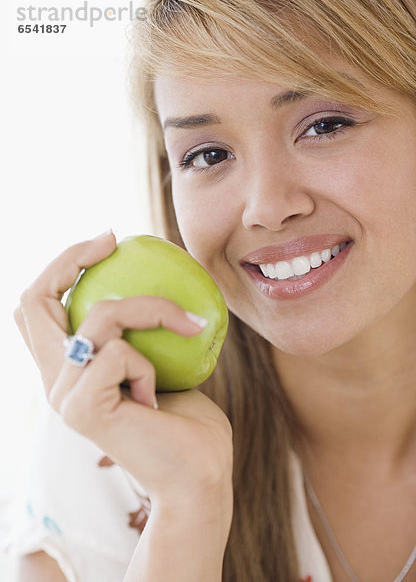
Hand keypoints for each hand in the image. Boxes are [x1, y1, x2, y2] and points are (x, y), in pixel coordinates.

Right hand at [14, 232, 232, 507]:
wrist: (199, 475)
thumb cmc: (185, 419)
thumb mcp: (157, 359)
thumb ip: (136, 331)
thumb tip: (147, 275)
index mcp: (67, 369)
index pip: (37, 306)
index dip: (62, 265)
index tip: (107, 241)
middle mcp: (54, 381)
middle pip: (33, 300)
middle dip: (71, 259)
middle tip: (111, 240)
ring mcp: (63, 396)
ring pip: (98, 317)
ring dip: (150, 310)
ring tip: (186, 329)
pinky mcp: (81, 409)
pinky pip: (119, 353)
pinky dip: (150, 362)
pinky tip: (158, 395)